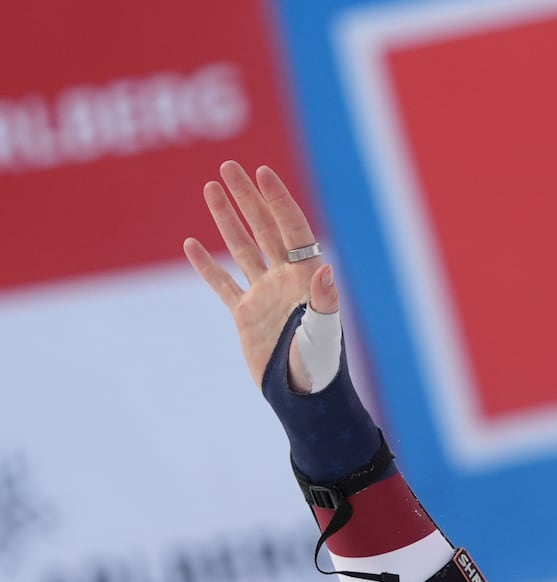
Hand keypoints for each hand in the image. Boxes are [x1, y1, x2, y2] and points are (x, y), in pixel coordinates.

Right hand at [184, 161, 338, 391]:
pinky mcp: (246, 316)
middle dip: (247, 198)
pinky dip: (207, 266)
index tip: (261, 172)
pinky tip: (191, 244)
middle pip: (264, 229)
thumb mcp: (324, 334)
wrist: (302, 398)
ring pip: (242, 249)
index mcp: (305, 279)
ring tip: (211, 188)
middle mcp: (285, 281)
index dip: (277, 200)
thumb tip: (323, 269)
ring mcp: (264, 297)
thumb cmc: (320, 368)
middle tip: (228, 167)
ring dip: (227, 219)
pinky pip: (223, 285)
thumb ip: (323, 302)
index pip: (291, 229)